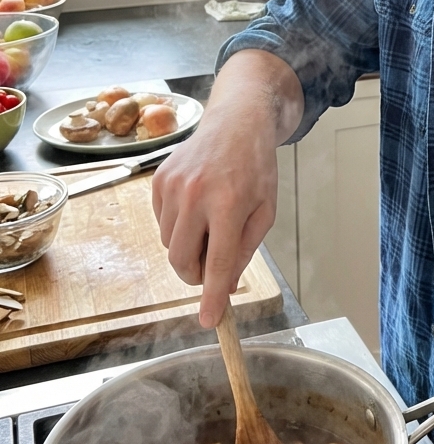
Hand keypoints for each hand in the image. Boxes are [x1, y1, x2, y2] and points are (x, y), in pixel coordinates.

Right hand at [152, 50, 302, 328]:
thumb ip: (245, 249)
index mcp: (230, 203)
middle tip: (213, 262)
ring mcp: (173, 186)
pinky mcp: (158, 181)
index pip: (218, 262)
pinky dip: (177, 226)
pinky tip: (196, 205)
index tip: (209, 321)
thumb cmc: (255, 168)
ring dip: (188, 247)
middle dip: (197, 273)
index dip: (213, 296)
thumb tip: (225, 285)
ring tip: (210, 221)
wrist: (235, 123)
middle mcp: (197, 195)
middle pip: (182, 261)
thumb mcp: (266, 210)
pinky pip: (161, 224)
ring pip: (169, 245)